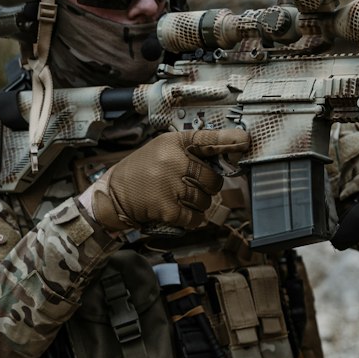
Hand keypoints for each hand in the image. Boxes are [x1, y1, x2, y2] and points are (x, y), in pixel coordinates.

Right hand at [87, 129, 248, 233]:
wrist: (113, 195)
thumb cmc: (143, 172)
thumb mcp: (163, 150)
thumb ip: (191, 152)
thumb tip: (228, 155)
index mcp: (173, 143)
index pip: (206, 139)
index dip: (228, 140)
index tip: (245, 140)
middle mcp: (172, 160)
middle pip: (213, 178)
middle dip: (208, 186)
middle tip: (189, 185)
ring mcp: (170, 184)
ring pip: (206, 200)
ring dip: (198, 204)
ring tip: (178, 198)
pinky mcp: (167, 208)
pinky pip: (196, 217)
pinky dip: (191, 218)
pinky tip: (177, 211)